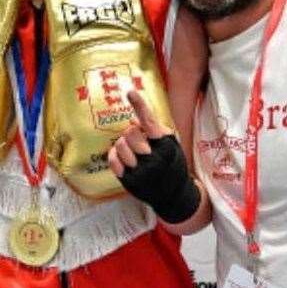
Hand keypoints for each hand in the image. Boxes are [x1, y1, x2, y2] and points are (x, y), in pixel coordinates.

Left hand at [109, 91, 200, 224]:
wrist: (174, 195)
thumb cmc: (172, 164)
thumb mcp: (171, 145)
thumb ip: (155, 129)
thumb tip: (133, 118)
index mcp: (166, 146)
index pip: (150, 122)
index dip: (140, 105)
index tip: (130, 92)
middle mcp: (154, 159)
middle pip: (131, 132)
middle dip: (132, 133)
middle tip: (139, 140)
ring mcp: (140, 171)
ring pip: (120, 144)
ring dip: (124, 144)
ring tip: (132, 151)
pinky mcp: (129, 182)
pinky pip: (112, 159)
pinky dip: (115, 155)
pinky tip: (123, 158)